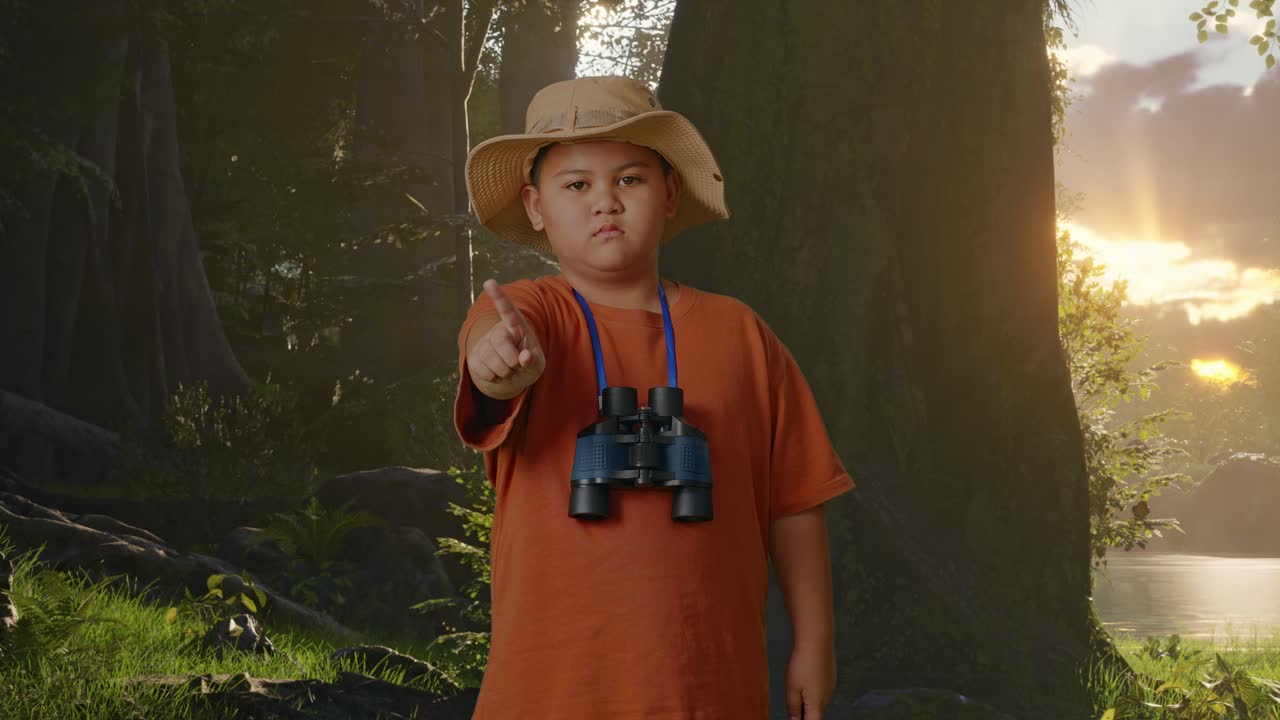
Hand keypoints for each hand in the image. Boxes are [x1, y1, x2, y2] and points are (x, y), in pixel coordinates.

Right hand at [468, 278, 545, 399]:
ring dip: (504, 372)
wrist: (513, 375)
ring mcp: (485, 343)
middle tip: (517, 364)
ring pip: (491, 360)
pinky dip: (494, 378)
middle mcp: (498, 330)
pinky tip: (498, 373)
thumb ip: (533, 359)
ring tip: (509, 369)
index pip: (508, 310)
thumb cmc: (528, 363)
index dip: (499, 297)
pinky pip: (482, 371)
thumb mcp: (537, 362)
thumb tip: (525, 357)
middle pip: (500, 342)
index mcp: (517, 325)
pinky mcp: (474, 357)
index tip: (489, 282)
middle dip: (512, 361)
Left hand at [785, 643, 835, 719]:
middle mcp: (826, 698)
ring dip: (807, 701)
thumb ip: (793, 707)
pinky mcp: (830, 678)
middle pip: (814, 713)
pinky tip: (805, 679)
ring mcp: (830, 687)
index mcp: (816, 704)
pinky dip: (812, 690)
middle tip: (792, 707)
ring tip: (796, 688)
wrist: (817, 641)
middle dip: (804, 713)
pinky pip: (820, 690)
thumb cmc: (804, 662)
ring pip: (817, 701)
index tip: (795, 719)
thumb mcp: (792, 688)